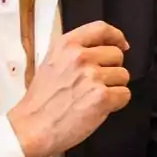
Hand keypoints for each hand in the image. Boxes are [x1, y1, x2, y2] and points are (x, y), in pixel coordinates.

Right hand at [7, 21, 131, 156]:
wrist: (32, 127)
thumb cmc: (41, 100)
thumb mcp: (51, 62)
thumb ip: (75, 51)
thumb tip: (106, 48)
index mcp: (66, 45)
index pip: (101, 28)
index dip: (116, 37)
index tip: (121, 45)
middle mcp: (80, 57)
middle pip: (117, 55)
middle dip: (112, 70)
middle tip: (95, 83)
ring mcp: (92, 77)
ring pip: (123, 76)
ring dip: (114, 88)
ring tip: (92, 97)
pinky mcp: (101, 97)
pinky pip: (124, 95)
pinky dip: (116, 103)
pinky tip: (98, 107)